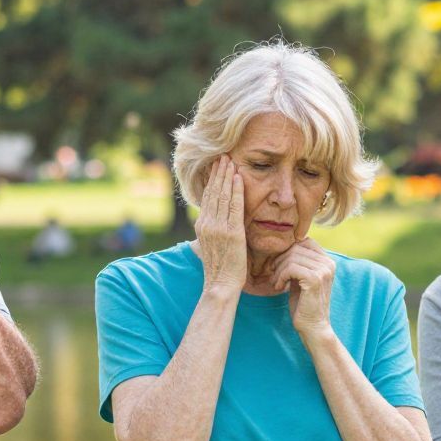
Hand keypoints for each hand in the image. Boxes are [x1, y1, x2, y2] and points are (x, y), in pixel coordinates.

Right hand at [197, 157, 250, 294]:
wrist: (220, 285)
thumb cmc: (220, 268)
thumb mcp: (212, 245)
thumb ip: (214, 230)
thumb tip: (216, 219)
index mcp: (202, 226)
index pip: (207, 197)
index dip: (211, 180)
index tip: (215, 166)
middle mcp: (207, 224)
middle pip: (212, 192)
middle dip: (218, 172)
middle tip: (222, 155)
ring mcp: (218, 227)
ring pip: (222, 195)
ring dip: (227, 176)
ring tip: (230, 160)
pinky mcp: (231, 232)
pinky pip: (234, 206)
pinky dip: (236, 190)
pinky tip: (239, 177)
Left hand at [270, 237, 336, 336]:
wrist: (313, 327)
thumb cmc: (304, 304)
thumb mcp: (301, 278)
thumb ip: (298, 262)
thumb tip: (283, 245)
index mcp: (327, 261)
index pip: (304, 241)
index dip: (288, 250)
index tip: (279, 266)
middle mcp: (328, 263)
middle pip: (296, 247)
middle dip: (280, 260)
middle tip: (275, 276)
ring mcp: (323, 270)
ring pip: (291, 257)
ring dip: (279, 270)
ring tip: (277, 283)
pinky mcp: (314, 279)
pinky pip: (290, 267)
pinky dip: (281, 276)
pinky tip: (279, 287)